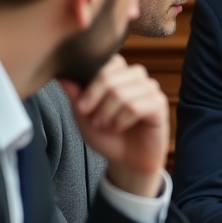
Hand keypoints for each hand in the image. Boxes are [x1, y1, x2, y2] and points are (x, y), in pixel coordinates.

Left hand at [61, 55, 167, 197]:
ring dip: (108, 114)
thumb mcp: (84, 115)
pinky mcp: (159, 105)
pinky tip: (120, 128)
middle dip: (96, 102)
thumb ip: (75, 95)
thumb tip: (62, 75)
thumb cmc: (108, 135)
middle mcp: (136, 77)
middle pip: (110, 77)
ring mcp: (150, 89)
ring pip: (121, 94)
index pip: (107, 62)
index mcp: (119, 74)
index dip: (91, 84)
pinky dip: (122, 121)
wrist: (127, 160)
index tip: (81, 107)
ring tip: (107, 126)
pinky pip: (135, 107)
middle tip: (95, 121)